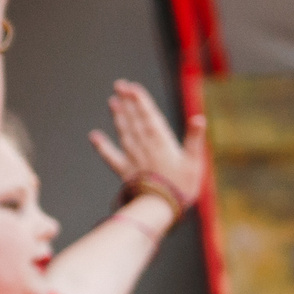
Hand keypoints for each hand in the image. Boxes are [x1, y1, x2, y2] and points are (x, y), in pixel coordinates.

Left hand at [88, 79, 205, 206]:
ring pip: (124, 133)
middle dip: (127, 102)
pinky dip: (102, 146)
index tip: (132, 86)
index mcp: (161, 142)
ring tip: (112, 101)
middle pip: (134, 120)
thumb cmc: (182, 186)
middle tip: (119, 85)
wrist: (160, 209)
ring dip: (117, 116)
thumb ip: (194, 139)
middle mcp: (144, 146)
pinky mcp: (125, 171)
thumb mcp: (194, 162)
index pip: (149, 116)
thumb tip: (199, 118)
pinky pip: (111, 157)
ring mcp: (132, 158)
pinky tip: (93, 135)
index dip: (140, 100)